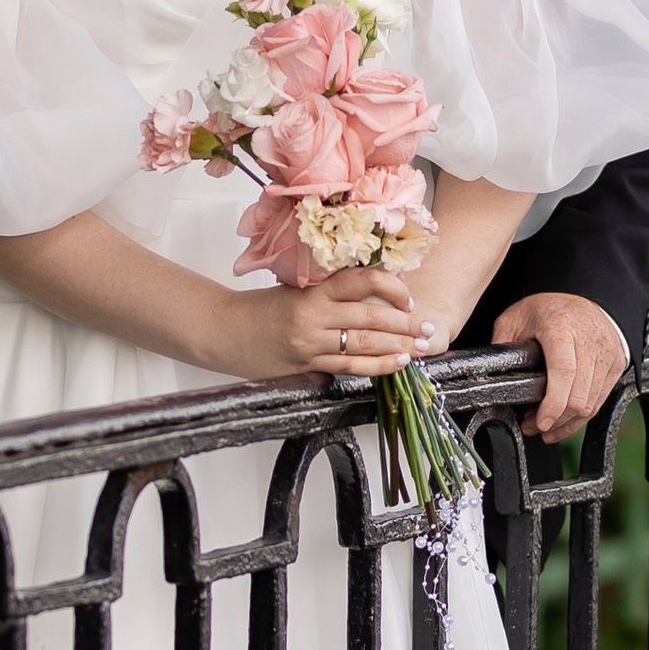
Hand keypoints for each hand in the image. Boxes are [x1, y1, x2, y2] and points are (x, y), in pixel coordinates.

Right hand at [213, 268, 435, 381]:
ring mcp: (310, 345)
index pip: (361, 281)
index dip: (391, 287)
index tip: (408, 296)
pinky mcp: (306, 368)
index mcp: (311, 291)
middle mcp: (312, 316)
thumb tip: (373, 295)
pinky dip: (377, 366)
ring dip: (398, 346)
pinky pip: (349, 368)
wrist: (221, 331)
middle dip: (405, 322)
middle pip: (370, 316)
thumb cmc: (257, 309)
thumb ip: (329, 293)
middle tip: (427, 327)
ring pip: (364, 344)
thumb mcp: (294, 290)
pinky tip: (397, 364)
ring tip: (420, 346)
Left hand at [491, 292, 629, 442]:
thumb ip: (502, 344)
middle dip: (555, 421)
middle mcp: (589, 340)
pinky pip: (599, 401)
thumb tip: (490, 373)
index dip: (553, 404)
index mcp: (561, 326)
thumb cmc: (548, 308)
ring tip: (545, 425)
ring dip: (566, 422)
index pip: (564, 372)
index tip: (540, 422)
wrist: (583, 298)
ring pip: (590, 404)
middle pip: (578, 396)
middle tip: (533, 426)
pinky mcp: (616, 365)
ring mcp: (606, 354)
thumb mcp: (515, 317)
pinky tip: (563, 420)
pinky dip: (581, 417)